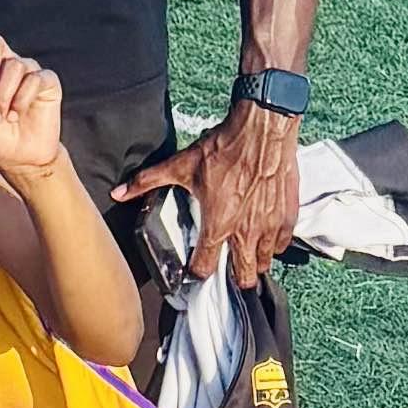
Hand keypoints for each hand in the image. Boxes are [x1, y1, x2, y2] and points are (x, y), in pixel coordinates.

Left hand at [115, 95, 303, 288]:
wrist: (263, 129)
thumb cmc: (224, 148)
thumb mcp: (181, 165)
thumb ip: (147, 182)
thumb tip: (119, 194)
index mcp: (218, 224)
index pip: (206, 267)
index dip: (197, 272)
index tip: (194, 269)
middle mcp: (246, 232)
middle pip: (242, 276)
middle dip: (232, 278)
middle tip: (226, 271)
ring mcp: (271, 226)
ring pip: (264, 263)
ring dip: (254, 262)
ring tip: (245, 254)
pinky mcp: (289, 215)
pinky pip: (283, 244)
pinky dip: (274, 245)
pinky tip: (266, 237)